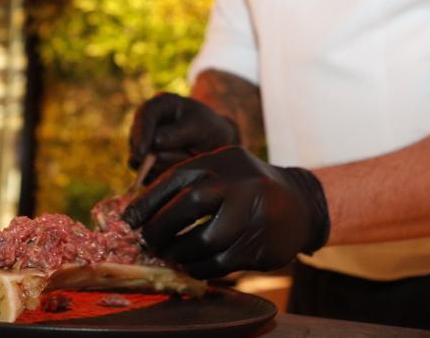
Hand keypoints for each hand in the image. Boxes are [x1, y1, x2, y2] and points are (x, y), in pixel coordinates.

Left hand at [122, 145, 329, 278]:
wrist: (300, 204)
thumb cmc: (246, 188)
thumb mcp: (222, 171)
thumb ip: (189, 184)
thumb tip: (141, 212)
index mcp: (222, 160)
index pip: (176, 177)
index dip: (147, 201)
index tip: (129, 220)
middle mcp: (239, 183)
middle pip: (189, 204)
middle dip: (161, 227)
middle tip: (148, 241)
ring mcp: (253, 214)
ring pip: (204, 239)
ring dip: (179, 252)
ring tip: (170, 255)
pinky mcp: (260, 245)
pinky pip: (220, 262)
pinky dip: (198, 267)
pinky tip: (191, 265)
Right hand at [128, 93, 239, 181]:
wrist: (216, 145)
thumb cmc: (209, 128)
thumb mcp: (198, 126)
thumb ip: (177, 133)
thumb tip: (154, 143)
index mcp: (158, 106)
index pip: (144, 116)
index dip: (142, 134)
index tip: (143, 153)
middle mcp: (146, 125)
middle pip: (138, 142)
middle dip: (156, 155)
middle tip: (184, 156)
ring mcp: (143, 145)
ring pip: (142, 162)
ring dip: (164, 166)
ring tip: (187, 159)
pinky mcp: (145, 164)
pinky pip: (146, 176)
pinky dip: (161, 176)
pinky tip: (178, 170)